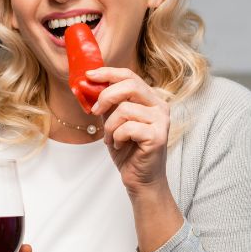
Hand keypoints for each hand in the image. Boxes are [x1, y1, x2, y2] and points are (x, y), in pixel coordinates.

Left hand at [86, 67, 170, 193]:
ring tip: (111, 139)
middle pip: (129, 86)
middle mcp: (159, 106)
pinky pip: (128, 128)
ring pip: (125, 109)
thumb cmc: (127, 150)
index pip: (130, 76)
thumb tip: (89, 85)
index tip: (89, 75)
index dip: (108, 73)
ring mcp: (161, 120)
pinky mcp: (158, 136)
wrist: (140, 178)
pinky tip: (120, 145)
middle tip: (94, 111)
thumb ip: (107, 104)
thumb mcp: (113, 121)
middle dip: (105, 96)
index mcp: (150, 99)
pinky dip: (117, 137)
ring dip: (110, 127)